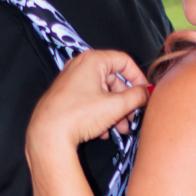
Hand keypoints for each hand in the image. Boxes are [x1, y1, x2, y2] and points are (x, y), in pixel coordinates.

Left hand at [27, 48, 150, 152]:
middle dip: (125, 101)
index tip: (145, 93)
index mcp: (92, 60)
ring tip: (120, 129)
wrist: (48, 135)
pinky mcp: (65, 97)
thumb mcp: (116, 106)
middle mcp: (80, 66)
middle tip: (132, 117)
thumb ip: (137, 97)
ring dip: (115, 111)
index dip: (138, 77)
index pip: (124, 61)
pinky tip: (103, 131)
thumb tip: (146, 93)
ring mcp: (71, 81)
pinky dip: (100, 114)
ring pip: (102, 93)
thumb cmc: (78, 116)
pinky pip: (89, 101)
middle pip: (113, 80)